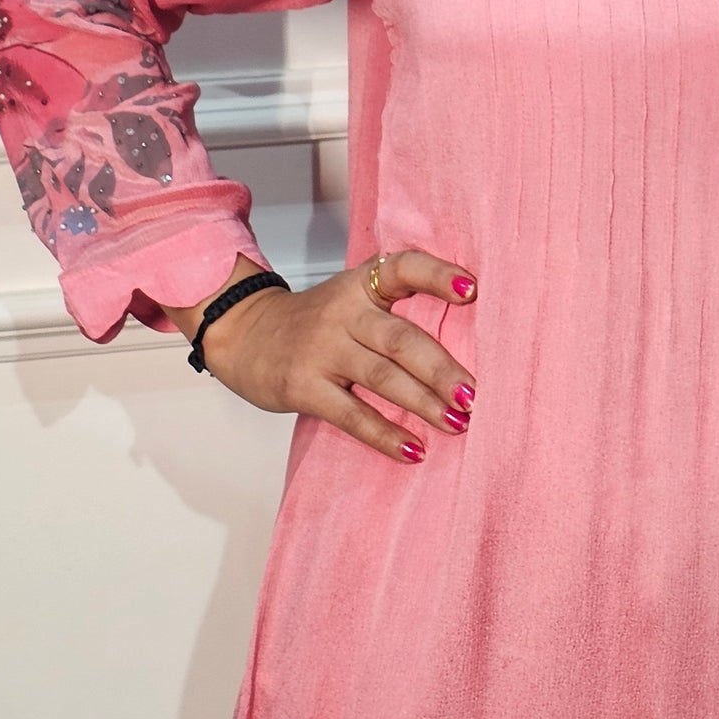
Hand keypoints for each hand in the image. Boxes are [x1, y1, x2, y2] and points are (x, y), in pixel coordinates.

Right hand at [184, 248, 478, 463]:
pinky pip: (352, 414)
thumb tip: (466, 344)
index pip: (404, 268)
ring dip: (424, 403)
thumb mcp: (351, 298)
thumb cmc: (316, 321)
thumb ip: (394, 311)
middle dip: (442, 370)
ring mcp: (322, 350)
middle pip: (401, 339)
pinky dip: (385, 434)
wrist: (244, 333)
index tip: (472, 289)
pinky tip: (413, 449)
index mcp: (362, 285)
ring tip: (457, 423)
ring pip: (382, 377)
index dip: (437, 276)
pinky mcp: (303, 386)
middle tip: (475, 395)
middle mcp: (344, 312)